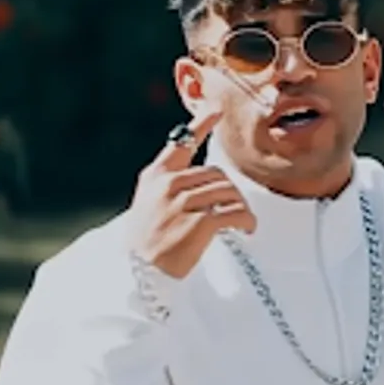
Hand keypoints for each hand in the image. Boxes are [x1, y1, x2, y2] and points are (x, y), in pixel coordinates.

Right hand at [126, 110, 256, 278]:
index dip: (200, 125)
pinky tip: (247, 228)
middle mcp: (168, 185)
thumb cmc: (145, 244)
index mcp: (155, 177)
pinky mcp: (198, 223)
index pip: (181, 143)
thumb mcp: (148, 206)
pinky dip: (246, 220)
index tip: (215, 110)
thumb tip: (205, 185)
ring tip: (242, 222)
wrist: (136, 274)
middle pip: (216, 173)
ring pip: (228, 191)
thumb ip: (169, 189)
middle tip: (234, 210)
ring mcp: (183, 203)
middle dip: (229, 192)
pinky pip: (234, 212)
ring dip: (240, 207)